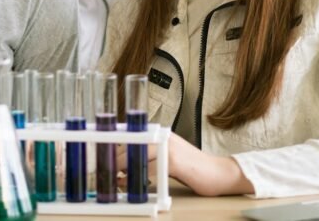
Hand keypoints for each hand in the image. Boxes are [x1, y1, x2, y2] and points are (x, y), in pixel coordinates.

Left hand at [115, 132, 253, 195]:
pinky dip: (136, 179)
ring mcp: (167, 146)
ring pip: (135, 155)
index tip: (99, 154)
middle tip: (102, 171)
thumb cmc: (192, 168)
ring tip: (113, 179)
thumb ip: (148, 156)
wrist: (219, 174)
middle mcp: (162, 135)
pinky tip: (131, 185)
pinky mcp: (173, 160)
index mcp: (159, 133)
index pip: (129, 134)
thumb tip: (121, 165)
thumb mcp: (167, 156)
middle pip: (128, 144)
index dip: (112, 144)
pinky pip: (148, 169)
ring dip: (121, 169)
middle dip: (113, 159)